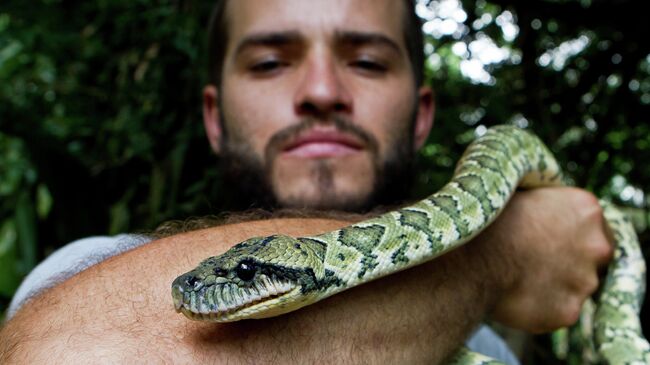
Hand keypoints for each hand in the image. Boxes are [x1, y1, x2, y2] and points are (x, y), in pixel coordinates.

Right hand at [483, 187, 612, 332]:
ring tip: (521, 278)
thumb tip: (540, 208)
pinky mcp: (570, 312)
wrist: (472, 262)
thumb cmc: (487, 224)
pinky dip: (543, 306)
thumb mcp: (519, 196)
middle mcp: (596, 245)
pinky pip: (559, 309)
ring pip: (577, 285)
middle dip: (570, 258)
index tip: (549, 234)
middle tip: (537, 259)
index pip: (592, 222)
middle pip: (593, 255)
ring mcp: (585, 282)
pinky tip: (518, 296)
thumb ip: (543, 204)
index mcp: (586, 210)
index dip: (569, 229)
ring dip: (556, 283)